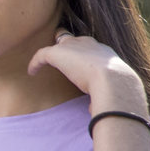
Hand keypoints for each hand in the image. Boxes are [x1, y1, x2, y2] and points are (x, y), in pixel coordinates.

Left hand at [27, 28, 145, 111]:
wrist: (114, 80)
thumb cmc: (118, 90)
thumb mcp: (112, 93)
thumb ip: (99, 99)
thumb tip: (92, 110)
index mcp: (104, 53)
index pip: (91, 50)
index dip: (83, 56)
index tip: (77, 66)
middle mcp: (89, 45)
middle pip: (74, 40)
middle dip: (66, 46)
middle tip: (58, 56)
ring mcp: (74, 46)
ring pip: (58, 43)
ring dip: (52, 53)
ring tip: (42, 62)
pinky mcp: (58, 53)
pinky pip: (42, 55)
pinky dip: (36, 63)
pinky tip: (31, 72)